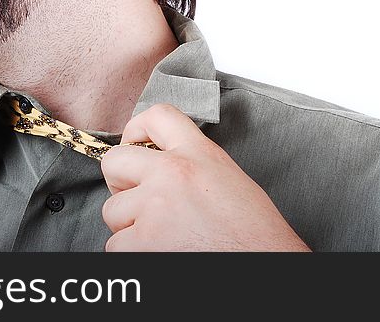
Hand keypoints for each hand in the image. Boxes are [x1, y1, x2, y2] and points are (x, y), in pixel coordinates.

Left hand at [101, 103, 310, 251]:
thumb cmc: (255, 233)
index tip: (135, 144)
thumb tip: (157, 167)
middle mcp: (172, 173)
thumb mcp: (228, 178)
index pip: (157, 115)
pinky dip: (132, 253)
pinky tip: (160, 253)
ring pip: (112, 211)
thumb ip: (191, 163)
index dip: (137, 128)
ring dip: (129, 226)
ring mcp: (155, 206)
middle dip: (120, 182)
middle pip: (115, 161)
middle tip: (137, 200)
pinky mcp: (144, 242)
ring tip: (161, 236)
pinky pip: (115, 245)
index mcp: (198, 153)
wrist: (267, 264)